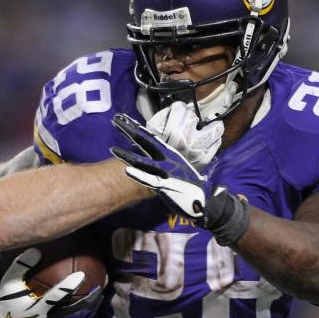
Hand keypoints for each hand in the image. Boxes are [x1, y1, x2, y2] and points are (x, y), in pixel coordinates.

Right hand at [0, 248, 102, 317]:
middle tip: (99, 290)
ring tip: (98, 300)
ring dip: (87, 311)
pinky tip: (86, 312)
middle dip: (87, 302)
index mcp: (35, 306)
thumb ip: (22, 266)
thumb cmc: (4, 300)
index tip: (81, 275)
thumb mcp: (9, 281)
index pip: (56, 295)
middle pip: (72, 312)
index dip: (69, 286)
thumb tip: (37, 250)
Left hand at [110, 113, 249, 245]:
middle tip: (115, 120)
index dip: (137, 127)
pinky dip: (138, 175)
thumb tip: (151, 153)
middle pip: (145, 142)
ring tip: (113, 149)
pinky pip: (149, 179)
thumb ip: (164, 160)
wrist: (205, 198)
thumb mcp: (176, 166)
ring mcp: (165, 171)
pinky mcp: (165, 185)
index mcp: (169, 153)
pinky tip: (127, 170)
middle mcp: (167, 159)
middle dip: (129, 131)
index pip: (150, 137)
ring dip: (127, 155)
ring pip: (143, 161)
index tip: (124, 119)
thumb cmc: (188, 184)